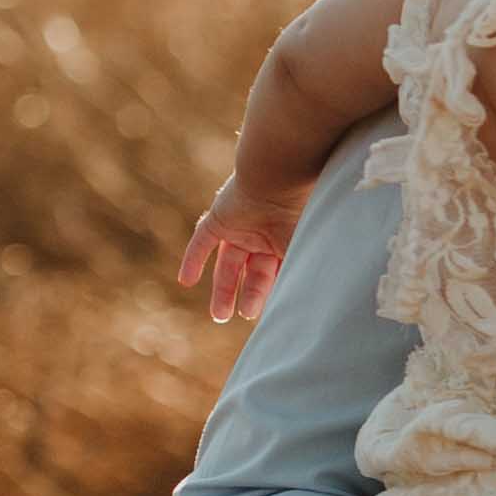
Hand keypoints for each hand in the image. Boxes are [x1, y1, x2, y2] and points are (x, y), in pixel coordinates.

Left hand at [176, 178, 303, 322]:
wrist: (280, 178)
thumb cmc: (301, 212)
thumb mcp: (306, 251)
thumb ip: (304, 276)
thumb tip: (310, 307)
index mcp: (287, 240)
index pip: (276, 273)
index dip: (272, 293)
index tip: (272, 316)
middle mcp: (264, 234)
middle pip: (252, 272)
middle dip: (249, 296)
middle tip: (244, 317)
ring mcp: (241, 227)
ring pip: (228, 263)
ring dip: (223, 289)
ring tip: (219, 316)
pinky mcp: (219, 218)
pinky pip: (202, 242)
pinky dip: (193, 260)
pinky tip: (185, 282)